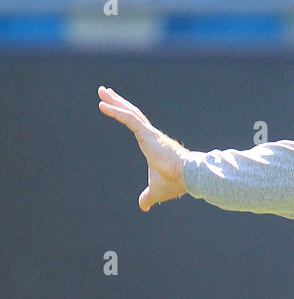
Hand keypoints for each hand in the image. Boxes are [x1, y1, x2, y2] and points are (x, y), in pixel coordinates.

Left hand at [97, 85, 187, 211]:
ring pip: (129, 112)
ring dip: (114, 101)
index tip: (116, 106)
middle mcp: (150, 135)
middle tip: (105, 92)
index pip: (136, 125)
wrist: (188, 177)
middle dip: (117, 102)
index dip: (125, 114)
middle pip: (131, 113)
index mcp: (152, 144)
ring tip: (101, 91)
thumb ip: (148, 197)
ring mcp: (149, 133)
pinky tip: (103, 105)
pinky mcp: (147, 134)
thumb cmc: (175, 182)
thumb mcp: (156, 191)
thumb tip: (143, 207)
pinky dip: (115, 111)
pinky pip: (128, 119)